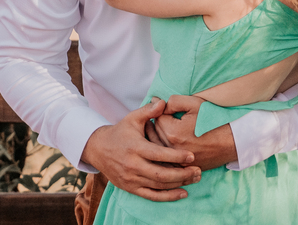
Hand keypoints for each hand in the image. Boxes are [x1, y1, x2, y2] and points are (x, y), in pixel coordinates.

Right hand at [79, 99, 200, 200]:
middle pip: (161, 174)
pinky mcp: (130, 188)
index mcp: (135, 148)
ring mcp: (131, 179)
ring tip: (195, 179)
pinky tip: (182, 193)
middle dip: (182, 174)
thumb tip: (164, 102)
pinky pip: (151, 196)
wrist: (98, 149)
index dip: (176, 156)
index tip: (192, 156)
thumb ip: (149, 111)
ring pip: (158, 186)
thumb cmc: (120, 132)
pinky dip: (168, 197)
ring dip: (179, 184)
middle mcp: (132, 165)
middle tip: (199, 171)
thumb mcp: (132, 118)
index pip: (158, 154)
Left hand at [155, 94, 238, 170]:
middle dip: (156, 124)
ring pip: (157, 148)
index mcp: (172, 132)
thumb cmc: (214, 120)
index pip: (155, 118)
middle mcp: (171, 149)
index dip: (159, 110)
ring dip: (156, 138)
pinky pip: (165, 160)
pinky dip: (164, 152)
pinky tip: (168, 144)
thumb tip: (156, 102)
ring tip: (162, 129)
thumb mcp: (195, 104)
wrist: (232, 142)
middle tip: (160, 117)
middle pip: (153, 134)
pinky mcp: (181, 168)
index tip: (163, 107)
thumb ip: (173, 101)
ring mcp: (176, 160)